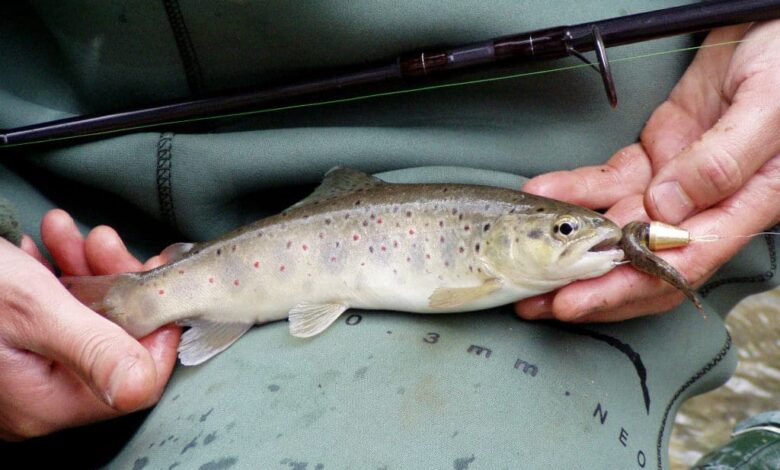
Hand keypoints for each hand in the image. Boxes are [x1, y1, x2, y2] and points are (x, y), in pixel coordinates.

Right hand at [0, 209, 179, 439]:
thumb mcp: (31, 309)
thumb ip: (91, 347)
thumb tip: (143, 384)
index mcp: (47, 401)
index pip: (137, 380)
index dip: (157, 330)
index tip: (158, 285)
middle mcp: (38, 395)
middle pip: (112, 342)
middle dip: (116, 283)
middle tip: (107, 244)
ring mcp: (24, 372)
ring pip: (83, 320)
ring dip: (85, 268)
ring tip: (67, 232)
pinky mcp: (12, 347)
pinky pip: (52, 314)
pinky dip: (56, 274)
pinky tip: (46, 244)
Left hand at [515, 22, 779, 321]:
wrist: (770, 28)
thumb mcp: (767, 107)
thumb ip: (723, 160)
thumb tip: (668, 207)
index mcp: (745, 203)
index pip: (680, 263)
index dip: (624, 288)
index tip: (577, 301)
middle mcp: (707, 203)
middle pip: (641, 259)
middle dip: (587, 284)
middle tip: (537, 301)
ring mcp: (677, 180)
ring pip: (616, 224)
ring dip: (569, 243)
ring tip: (526, 260)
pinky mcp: (655, 156)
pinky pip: (608, 179)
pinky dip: (574, 188)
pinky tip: (542, 194)